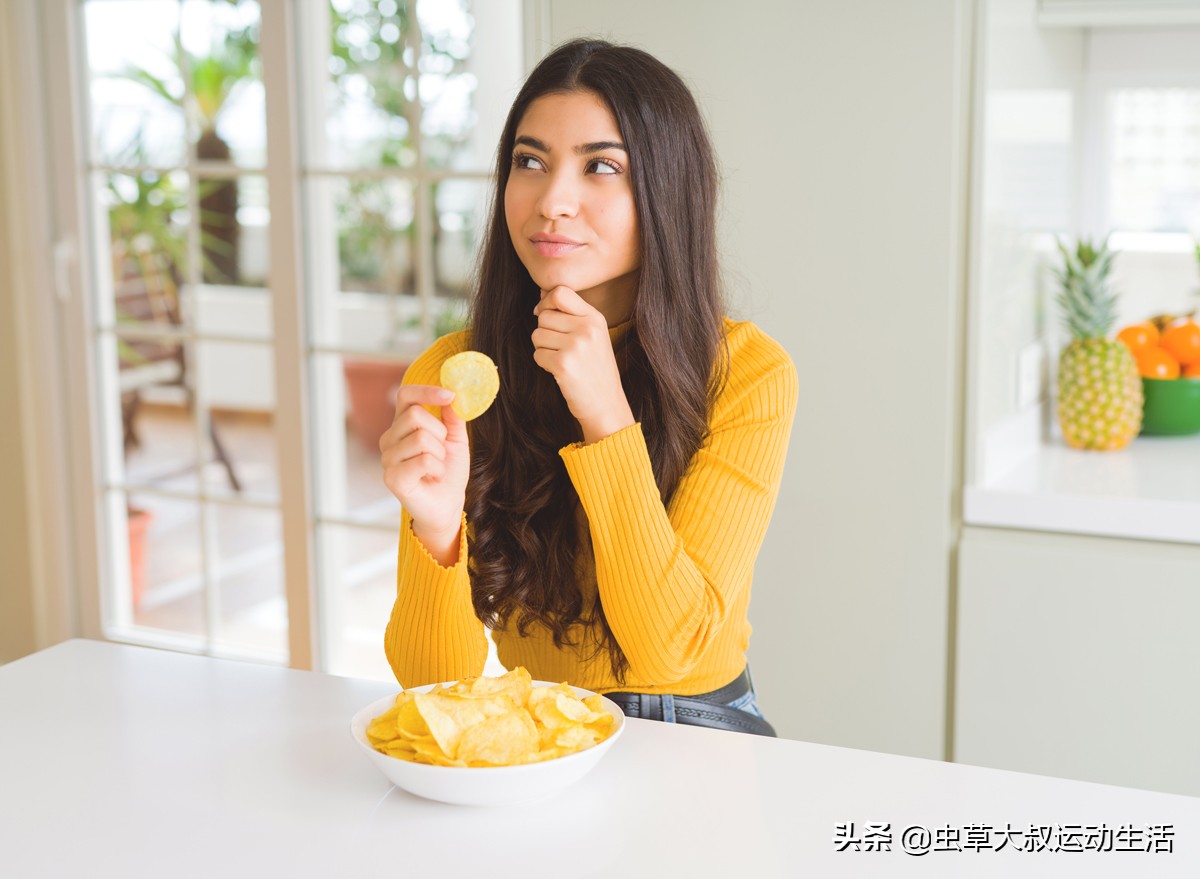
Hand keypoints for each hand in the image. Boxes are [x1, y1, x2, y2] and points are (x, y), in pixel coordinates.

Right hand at [380, 385, 468, 562]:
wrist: (446, 506)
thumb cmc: (447, 472)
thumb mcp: (455, 439)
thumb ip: (453, 416)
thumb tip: (453, 394)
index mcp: (402, 425)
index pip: (405, 395)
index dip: (426, 391)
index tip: (449, 395)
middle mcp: (389, 439)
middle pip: (415, 415)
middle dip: (439, 433)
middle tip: (441, 452)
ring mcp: (388, 458)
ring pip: (421, 438)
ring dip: (439, 454)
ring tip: (436, 467)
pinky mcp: (392, 478)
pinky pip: (423, 460)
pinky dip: (437, 469)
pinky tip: (433, 477)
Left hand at [532, 286, 634, 442]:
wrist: (606, 404)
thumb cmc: (595, 369)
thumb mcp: (593, 335)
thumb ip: (570, 313)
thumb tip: (542, 292)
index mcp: (595, 318)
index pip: (560, 292)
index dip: (546, 301)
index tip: (544, 314)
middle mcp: (587, 329)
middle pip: (544, 315)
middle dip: (544, 331)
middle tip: (560, 347)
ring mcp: (575, 346)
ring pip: (537, 334)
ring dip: (543, 348)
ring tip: (562, 359)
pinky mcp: (563, 364)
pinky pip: (537, 354)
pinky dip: (543, 363)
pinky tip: (560, 371)